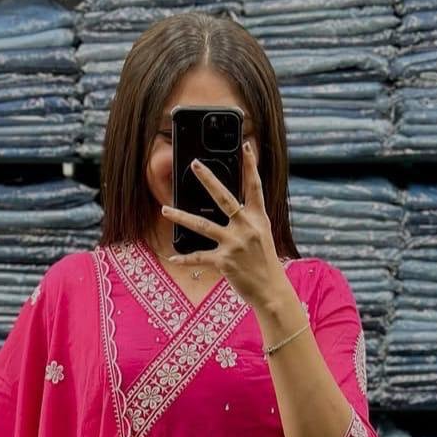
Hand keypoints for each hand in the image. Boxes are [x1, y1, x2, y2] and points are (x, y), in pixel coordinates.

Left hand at [160, 141, 286, 310]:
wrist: (271, 290)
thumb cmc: (265, 262)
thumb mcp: (262, 235)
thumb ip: (249, 218)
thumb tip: (232, 206)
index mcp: (258, 218)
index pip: (255, 187)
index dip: (251, 166)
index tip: (246, 146)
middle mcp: (246, 227)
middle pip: (225, 198)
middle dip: (209, 179)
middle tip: (194, 164)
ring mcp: (234, 244)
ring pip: (203, 226)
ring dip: (181, 217)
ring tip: (165, 209)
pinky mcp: (224, 262)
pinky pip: (199, 257)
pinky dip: (185, 258)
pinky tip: (172, 256)